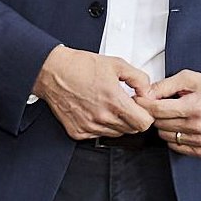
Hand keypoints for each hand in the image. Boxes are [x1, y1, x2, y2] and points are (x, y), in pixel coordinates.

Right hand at [31, 45, 153, 138]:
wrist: (53, 72)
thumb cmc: (81, 66)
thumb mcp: (117, 64)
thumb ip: (139, 79)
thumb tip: (147, 92)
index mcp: (113, 101)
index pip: (143, 123)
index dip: (146, 114)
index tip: (141, 106)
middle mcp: (101, 117)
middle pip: (132, 130)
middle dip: (134, 117)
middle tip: (126, 103)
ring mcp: (89, 127)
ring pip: (116, 134)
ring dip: (118, 122)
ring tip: (110, 105)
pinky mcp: (78, 132)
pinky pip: (99, 135)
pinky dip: (102, 126)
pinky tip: (97, 110)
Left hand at [138, 71, 200, 157]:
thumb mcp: (190, 78)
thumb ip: (165, 85)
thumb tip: (146, 94)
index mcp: (195, 106)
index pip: (158, 110)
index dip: (145, 104)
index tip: (140, 100)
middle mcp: (198, 126)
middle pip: (159, 123)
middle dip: (156, 113)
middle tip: (162, 104)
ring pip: (165, 136)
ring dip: (165, 125)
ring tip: (176, 114)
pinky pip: (175, 146)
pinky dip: (174, 137)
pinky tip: (182, 126)